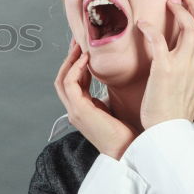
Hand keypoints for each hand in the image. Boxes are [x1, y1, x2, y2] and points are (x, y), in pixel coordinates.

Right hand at [54, 39, 138, 159]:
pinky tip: (86, 59)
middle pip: (62, 79)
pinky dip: (75, 69)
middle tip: (78, 41)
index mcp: (83, 110)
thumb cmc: (128, 133)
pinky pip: (70, 85)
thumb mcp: (116, 109)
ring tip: (80, 46)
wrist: (131, 152)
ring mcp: (75, 112)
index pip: (72, 83)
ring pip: (62, 80)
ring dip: (70, 61)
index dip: (75, 64)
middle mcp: (75, 110)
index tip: (84, 48)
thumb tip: (115, 78)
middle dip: (68, 59)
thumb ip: (108, 95)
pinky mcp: (80, 111)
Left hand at [135, 0, 193, 128]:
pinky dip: (151, 28)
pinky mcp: (165, 70)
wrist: (167, 131)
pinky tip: (141, 23)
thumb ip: (191, 71)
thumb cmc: (173, 112)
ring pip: (189, 28)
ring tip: (168, 1)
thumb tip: (186, 60)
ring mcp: (184, 66)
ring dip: (179, 10)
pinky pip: (159, 41)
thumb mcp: (190, 89)